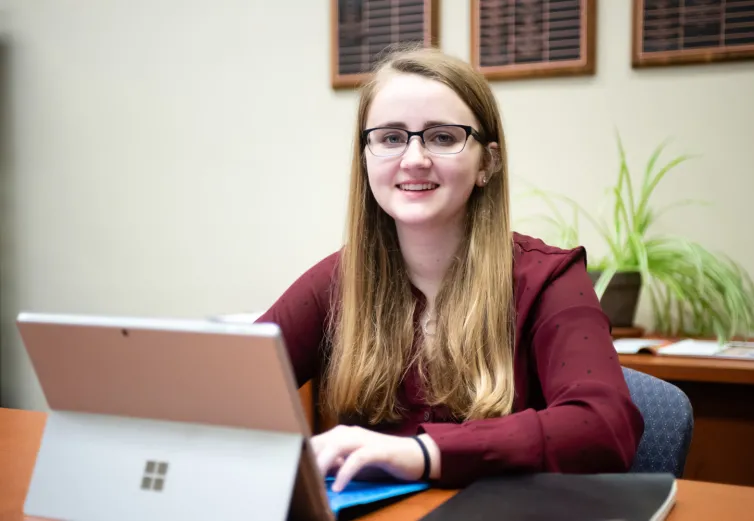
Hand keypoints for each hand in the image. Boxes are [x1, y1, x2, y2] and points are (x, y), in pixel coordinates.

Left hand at [310, 425, 431, 492]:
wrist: (415, 455)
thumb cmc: (381, 461)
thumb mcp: (352, 464)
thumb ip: (334, 464)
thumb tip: (314, 473)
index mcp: (340, 435)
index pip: (313, 442)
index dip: (302, 456)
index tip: (292, 472)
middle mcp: (349, 433)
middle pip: (320, 442)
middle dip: (308, 460)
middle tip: (299, 479)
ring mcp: (364, 439)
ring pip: (336, 446)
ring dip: (323, 463)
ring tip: (314, 481)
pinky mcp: (378, 449)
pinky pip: (357, 459)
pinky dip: (345, 472)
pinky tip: (338, 487)